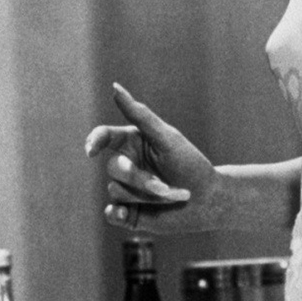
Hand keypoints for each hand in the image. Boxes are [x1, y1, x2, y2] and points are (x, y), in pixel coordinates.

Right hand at [85, 83, 217, 230]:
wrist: (209, 200)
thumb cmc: (190, 165)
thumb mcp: (167, 138)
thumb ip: (140, 115)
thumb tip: (115, 87)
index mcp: (133, 142)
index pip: (104, 137)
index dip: (94, 141)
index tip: (92, 149)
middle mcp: (127, 164)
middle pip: (113, 168)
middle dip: (140, 178)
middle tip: (164, 184)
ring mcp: (127, 189)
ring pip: (116, 191)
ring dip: (145, 196)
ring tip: (170, 196)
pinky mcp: (129, 213)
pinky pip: (111, 213)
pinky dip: (117, 214)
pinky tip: (126, 214)